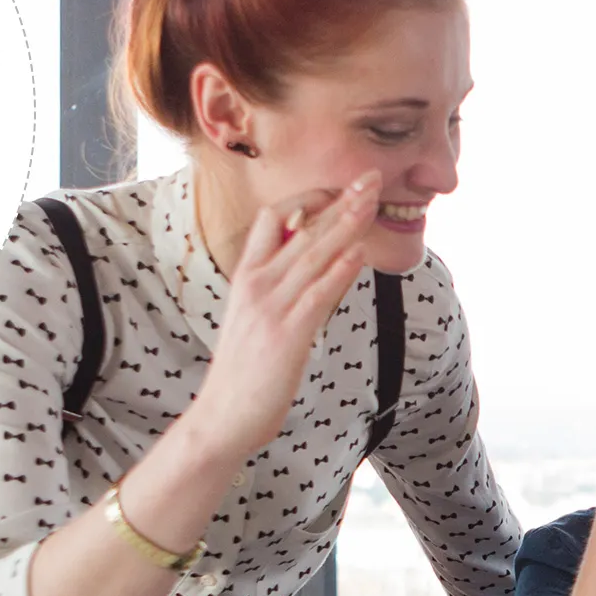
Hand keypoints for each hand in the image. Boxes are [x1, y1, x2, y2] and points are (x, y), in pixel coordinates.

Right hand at [188, 170, 382, 457]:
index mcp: (245, 278)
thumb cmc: (243, 374)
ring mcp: (270, 309)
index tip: (339, 189)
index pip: (272, 219)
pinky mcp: (286, 335)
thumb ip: (282, 291)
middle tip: (370, 178)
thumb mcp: (256, 320)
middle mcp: (255, 285)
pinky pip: (317, 295)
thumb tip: (320, 271)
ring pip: (313, 255)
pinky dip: (339, 272)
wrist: (223, 417)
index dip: (308, 200)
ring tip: (372, 201)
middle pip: (301, 229)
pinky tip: (360, 253)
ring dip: (346, 225)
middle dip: (339, 201)